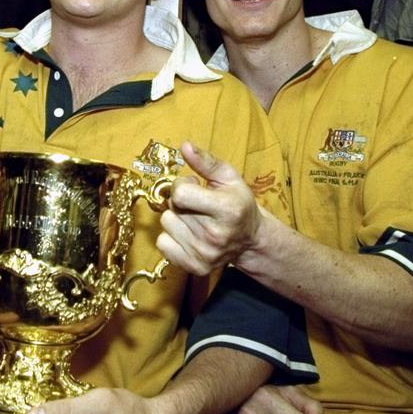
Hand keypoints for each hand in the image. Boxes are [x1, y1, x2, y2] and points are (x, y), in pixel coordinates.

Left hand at [157, 142, 261, 275]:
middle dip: (180, 201)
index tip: (193, 185)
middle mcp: (216, 235)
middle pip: (172, 208)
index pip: (180, 193)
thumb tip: (185, 146)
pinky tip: (188, 234)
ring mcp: (205, 253)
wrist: (250, 240)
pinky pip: (162, 244)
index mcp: (227, 209)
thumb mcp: (228, 177)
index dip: (182, 185)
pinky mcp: (196, 267)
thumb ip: (205, 161)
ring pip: (166, 224)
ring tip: (195, 218)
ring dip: (176, 218)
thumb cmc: (238, 203)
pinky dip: (171, 237)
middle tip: (198, 204)